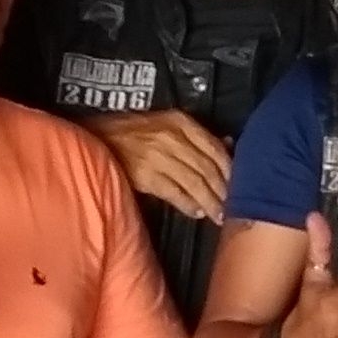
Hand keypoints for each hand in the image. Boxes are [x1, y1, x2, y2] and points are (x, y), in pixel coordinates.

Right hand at [94, 107, 232, 222]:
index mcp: (180, 122)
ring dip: (209, 202)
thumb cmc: (133, 132)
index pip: (214, 147)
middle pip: (207, 168)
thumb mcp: (166, 123)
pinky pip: (174, 192)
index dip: (229, 170)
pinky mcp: (145, 175)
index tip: (239, 185)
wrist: (97, 138)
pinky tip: (196, 212)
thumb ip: (196, 135)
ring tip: (217, 215)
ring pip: (194, 182)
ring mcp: (158, 156)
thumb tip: (228, 144)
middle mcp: (172, 137)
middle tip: (231, 207)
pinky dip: (188, 204)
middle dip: (222, 190)